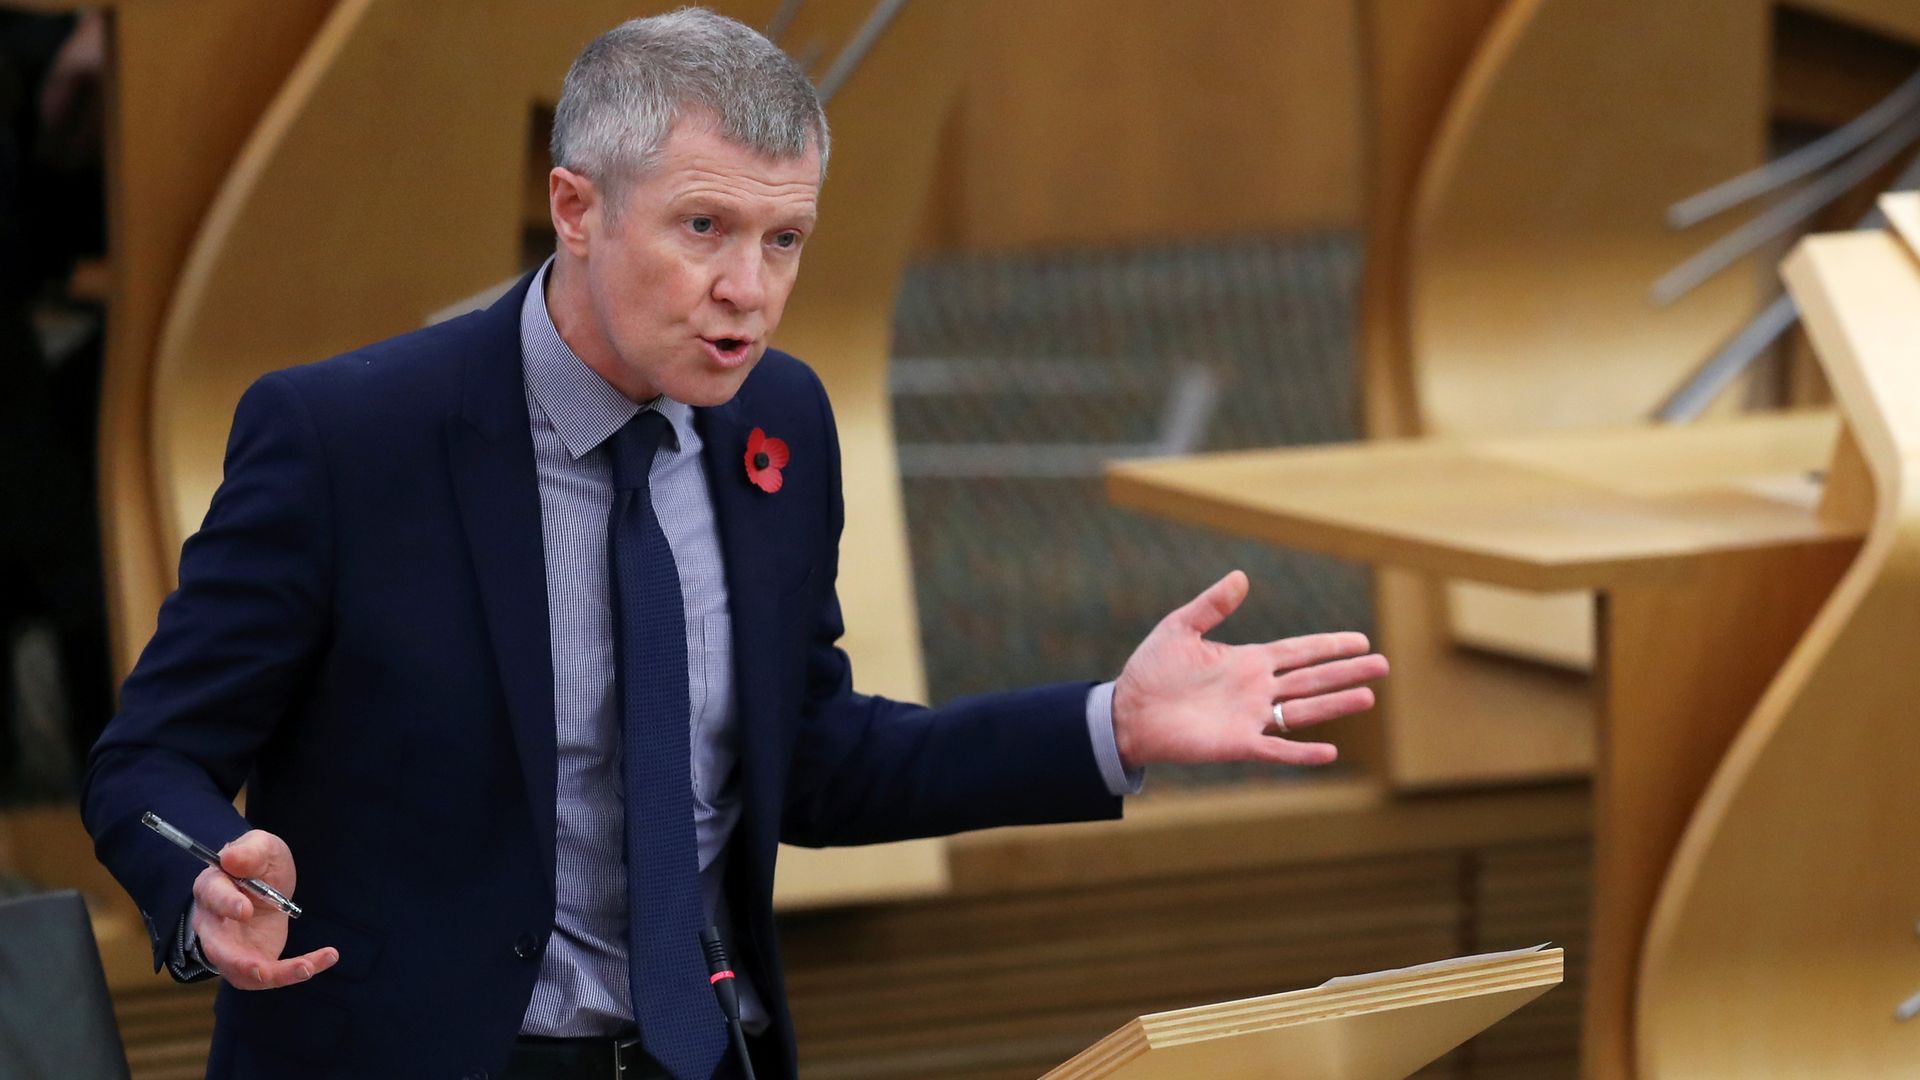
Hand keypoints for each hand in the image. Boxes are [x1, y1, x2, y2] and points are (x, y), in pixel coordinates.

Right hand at [189, 829, 337, 989]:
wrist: (265, 884)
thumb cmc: (257, 863)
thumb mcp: (261, 847)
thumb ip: (249, 852)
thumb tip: (229, 857)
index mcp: (212, 888)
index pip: (213, 897)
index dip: (227, 905)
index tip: (245, 910)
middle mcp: (213, 925)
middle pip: (216, 948)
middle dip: (236, 961)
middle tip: (260, 969)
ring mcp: (229, 948)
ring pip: (242, 971)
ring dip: (271, 975)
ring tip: (305, 968)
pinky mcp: (251, 960)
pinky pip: (270, 974)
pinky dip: (296, 970)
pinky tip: (328, 957)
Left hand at [1112, 570, 1387, 769]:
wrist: (1127, 712)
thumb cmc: (1150, 670)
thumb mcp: (1180, 628)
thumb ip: (1212, 605)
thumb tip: (1242, 576)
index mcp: (1247, 660)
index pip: (1299, 651)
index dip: (1329, 645)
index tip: (1361, 640)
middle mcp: (1256, 688)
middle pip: (1312, 678)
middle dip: (1346, 671)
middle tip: (1383, 664)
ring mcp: (1250, 717)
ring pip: (1303, 709)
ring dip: (1335, 704)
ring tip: (1369, 696)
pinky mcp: (1237, 744)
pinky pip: (1277, 749)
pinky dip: (1302, 751)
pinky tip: (1331, 751)